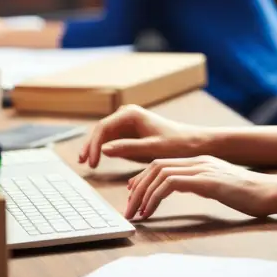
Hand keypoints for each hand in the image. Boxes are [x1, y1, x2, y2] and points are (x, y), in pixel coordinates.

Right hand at [79, 104, 208, 167]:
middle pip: (101, 130)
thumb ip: (128, 148)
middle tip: (83, 163)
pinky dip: (104, 149)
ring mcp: (128, 123)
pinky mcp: (131, 132)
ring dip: (95, 147)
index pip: (103, 128)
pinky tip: (98, 159)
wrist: (193, 143)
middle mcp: (127, 114)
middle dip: (90, 146)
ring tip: (87, 162)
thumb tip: (104, 149)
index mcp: (131, 114)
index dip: (94, 145)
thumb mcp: (152, 149)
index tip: (92, 162)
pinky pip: (112, 140)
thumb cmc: (177, 144)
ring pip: (105, 135)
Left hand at [125, 155, 274, 220]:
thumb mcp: (217, 187)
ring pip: (159, 173)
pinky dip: (156, 197)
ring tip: (137, 213)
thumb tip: (181, 190)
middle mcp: (197, 161)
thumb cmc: (246, 195)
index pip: (161, 163)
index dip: (143, 178)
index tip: (133, 195)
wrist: (267, 192)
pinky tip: (151, 211)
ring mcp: (201, 169)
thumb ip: (199, 184)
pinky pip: (171, 183)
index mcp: (199, 161)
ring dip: (143, 194)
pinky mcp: (206, 180)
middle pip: (155, 166)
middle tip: (129, 208)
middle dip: (137, 187)